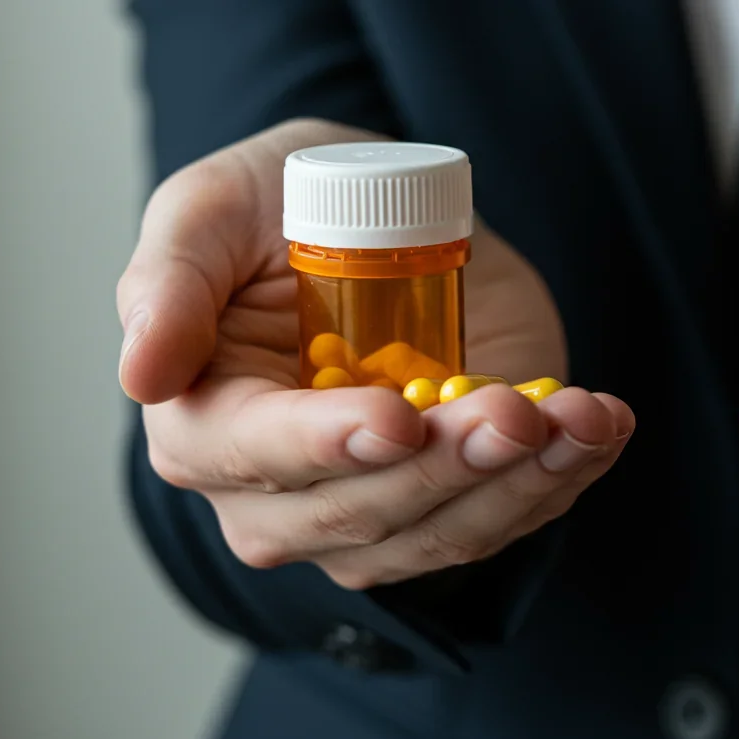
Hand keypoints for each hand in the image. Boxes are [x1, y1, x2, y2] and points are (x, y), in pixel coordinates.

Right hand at [118, 119, 633, 588]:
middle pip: (363, 511)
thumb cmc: (283, 206)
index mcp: (207, 423)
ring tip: (578, 417)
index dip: (325, 446)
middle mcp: (283, 490)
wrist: (380, 213)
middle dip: (448, 465)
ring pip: (446, 532)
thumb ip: (170, 278)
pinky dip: (565, 474)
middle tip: (516, 412)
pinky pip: (510, 513)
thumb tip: (139, 372)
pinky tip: (598, 424)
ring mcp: (376, 506)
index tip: (395, 418)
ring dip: (522, 482)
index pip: (253, 457)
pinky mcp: (455, 496)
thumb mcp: (214, 207)